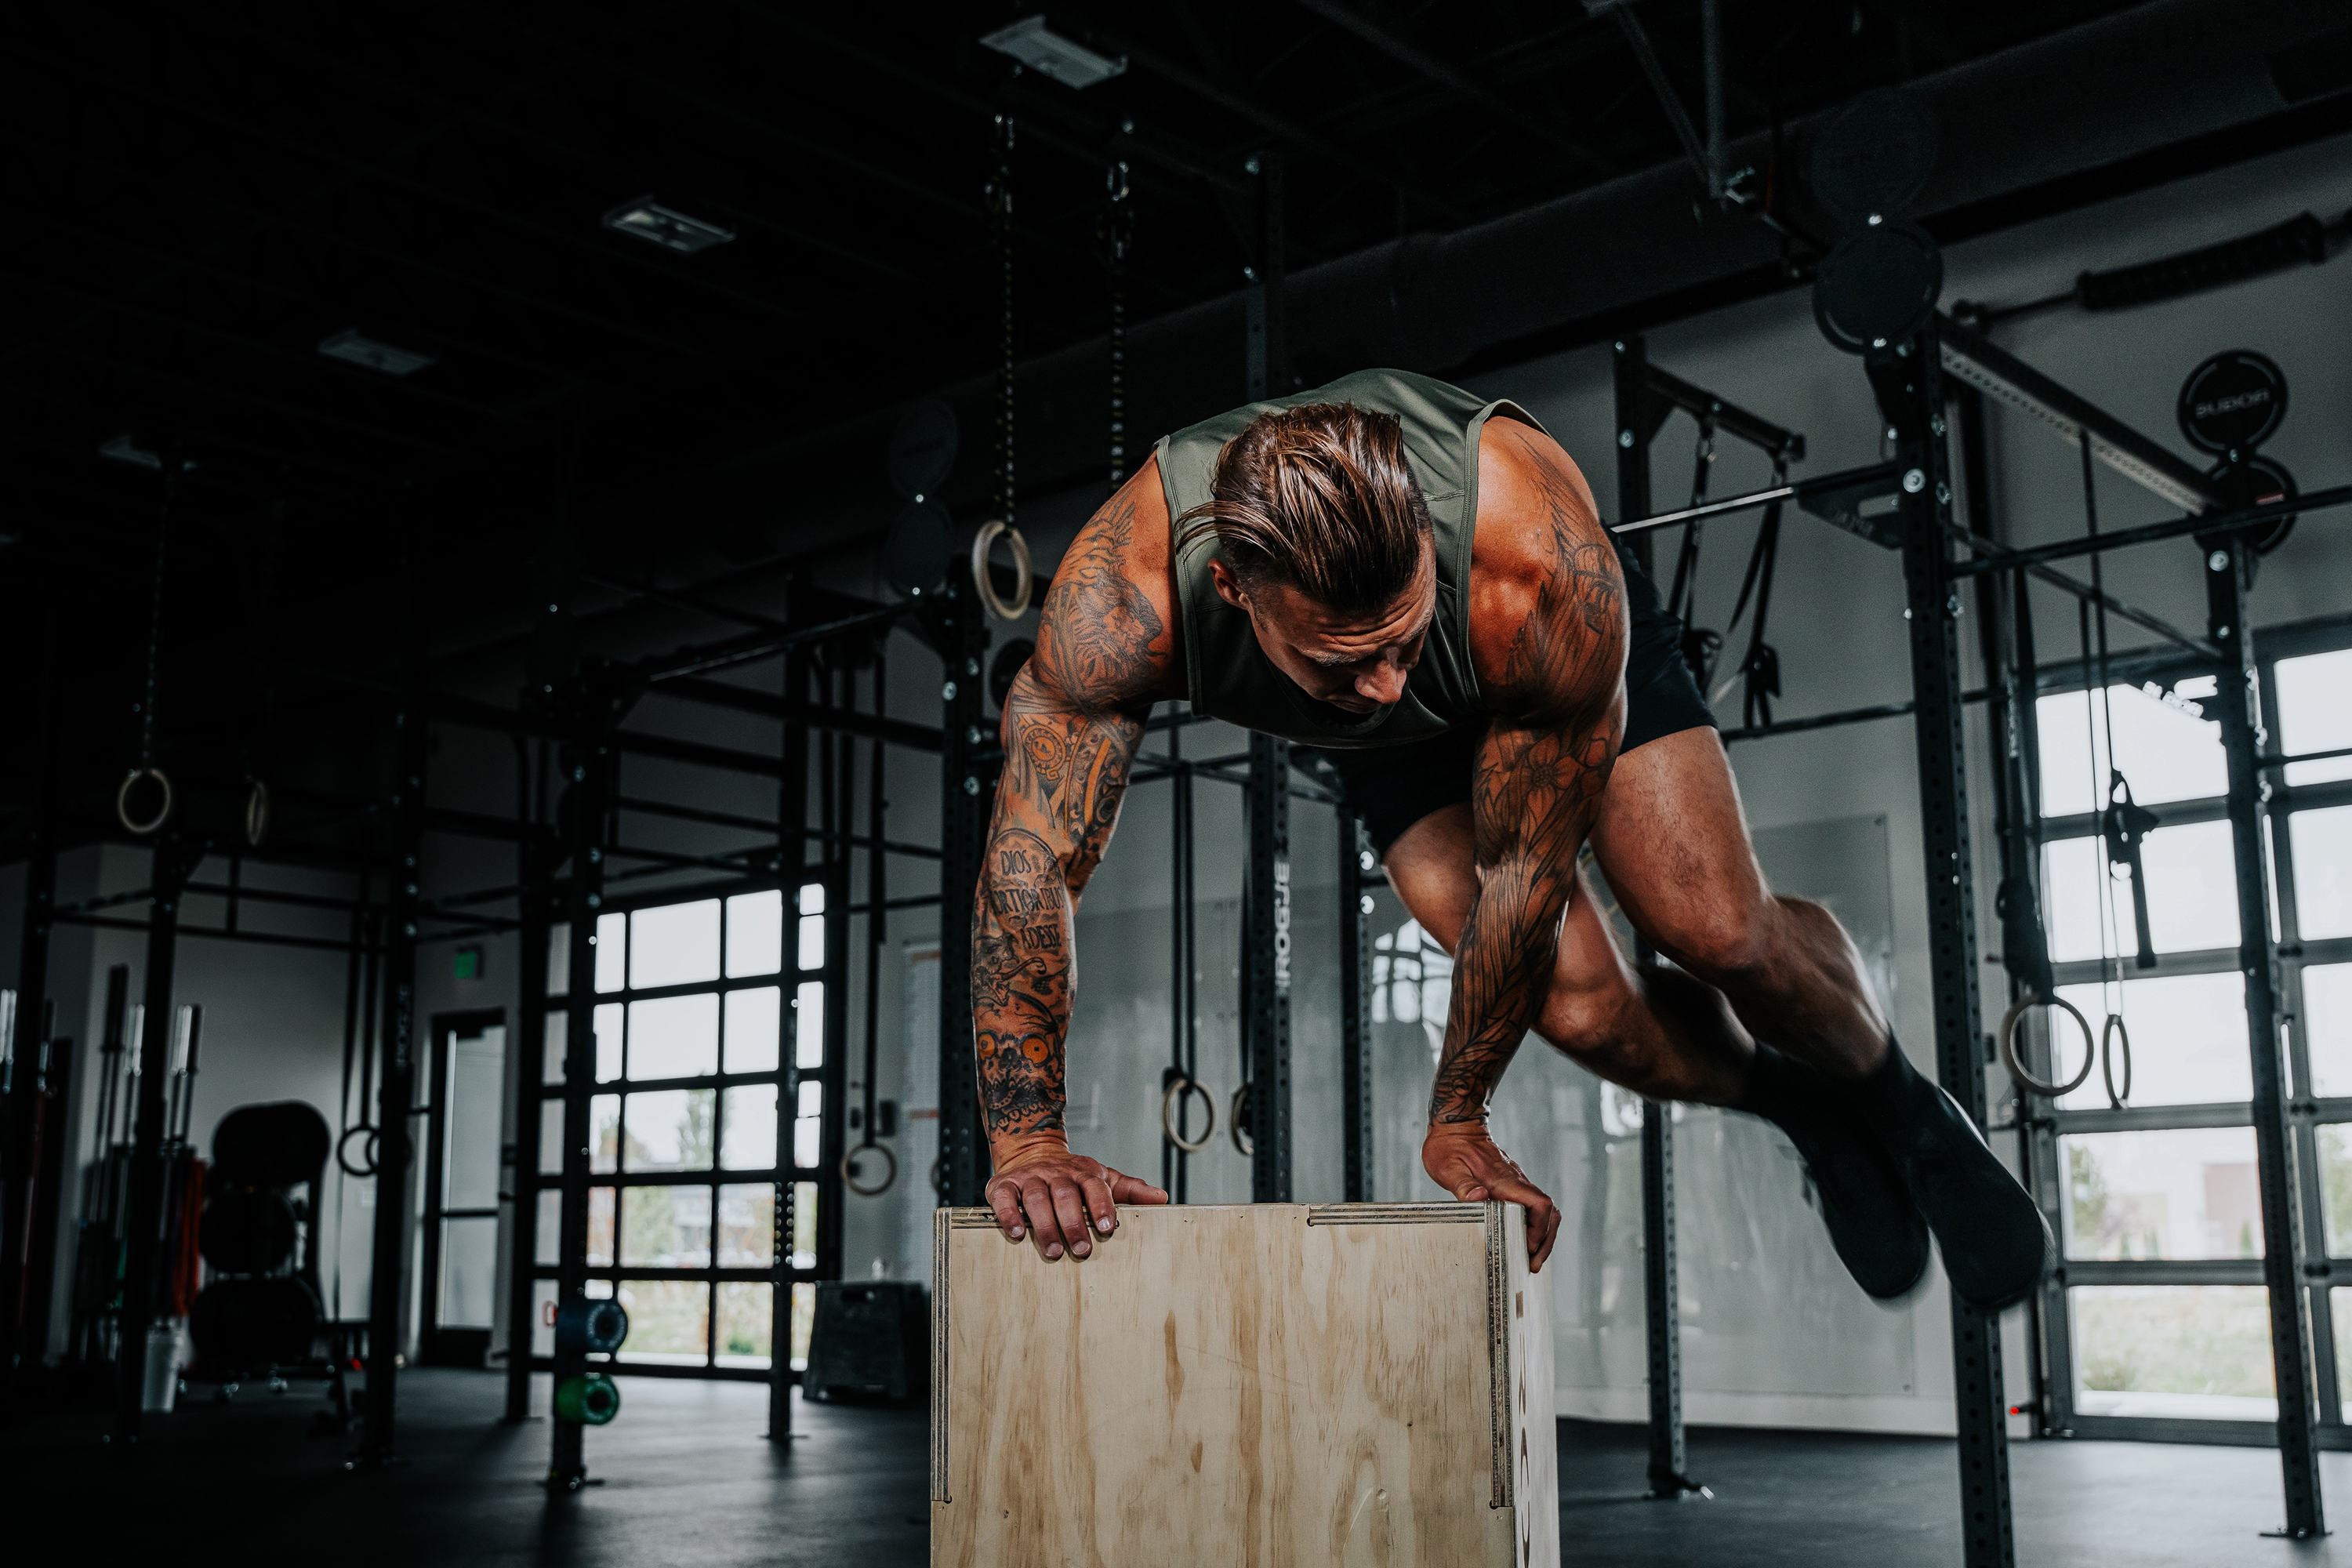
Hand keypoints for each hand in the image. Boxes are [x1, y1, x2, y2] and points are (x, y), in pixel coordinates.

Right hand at [985, 1132, 1168, 1260]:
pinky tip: (1017, 1233)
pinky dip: (1009, 1215)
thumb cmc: (1072, 1176)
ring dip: (1046, 1225)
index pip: (1095, 1187)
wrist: (1032, 1151)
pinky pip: (1005, 1198)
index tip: (1106, 1229)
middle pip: (1065, 1195)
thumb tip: (1161, 1198)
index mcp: (1083, 1173)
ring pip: (1037, 1198)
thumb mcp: (1103, 1178)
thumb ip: (1130, 1190)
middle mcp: (1056, 1173)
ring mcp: (1030, 1178)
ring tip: (1053, 1251)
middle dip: (1074, 1223)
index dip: (1101, 1206)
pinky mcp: (1004, 1185)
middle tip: (1081, 1250)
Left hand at [1422, 1120, 1561, 1271]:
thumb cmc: (1448, 1147)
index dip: (1539, 1228)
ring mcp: (1515, 1182)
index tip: (1528, 1247)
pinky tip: (1522, 1240)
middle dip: (1545, 1240)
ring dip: (1542, 1235)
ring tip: (1531, 1258)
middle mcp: (1515, 1181)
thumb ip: (1463, 1184)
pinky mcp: (1511, 1185)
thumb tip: (1480, 1197)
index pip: (1539, 1203)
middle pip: (1548, 1212)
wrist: (1455, 1126)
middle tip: (1533, 1265)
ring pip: (1543, 1211)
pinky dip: (1533, 1226)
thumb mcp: (1447, 1167)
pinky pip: (1531, 1207)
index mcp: (1504, 1180)